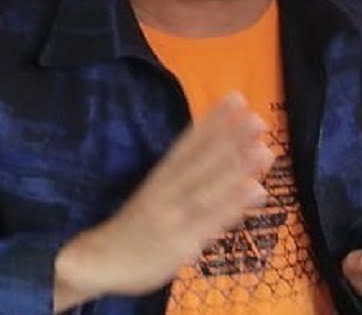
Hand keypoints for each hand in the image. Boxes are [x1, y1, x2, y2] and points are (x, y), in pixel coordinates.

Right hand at [53, 93, 273, 310]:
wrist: (96, 261)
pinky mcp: (179, 243)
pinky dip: (233, 205)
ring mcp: (173, 216)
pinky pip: (210, 221)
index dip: (212, 120)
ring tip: (264, 150)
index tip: (236, 98)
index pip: (188, 143)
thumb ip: (181, 178)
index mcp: (159, 177)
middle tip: (258, 120)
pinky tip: (257, 190)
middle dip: (230, 140)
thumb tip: (216, 156)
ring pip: (208, 188)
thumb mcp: (152, 195)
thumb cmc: (133, 228)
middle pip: (201, 161)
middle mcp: (166, 191)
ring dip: (238, 168)